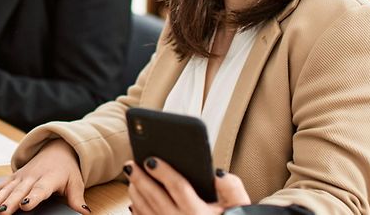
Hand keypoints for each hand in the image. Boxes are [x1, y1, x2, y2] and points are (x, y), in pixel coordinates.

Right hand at [0, 139, 90, 214]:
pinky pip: (3, 183)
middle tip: (1, 213)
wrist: (57, 149)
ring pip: (9, 188)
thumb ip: (77, 200)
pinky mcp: (15, 176)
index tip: (25, 205)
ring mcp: (23, 176)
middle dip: (10, 202)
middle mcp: (34, 176)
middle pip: (20, 191)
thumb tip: (85, 213)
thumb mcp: (75, 183)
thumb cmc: (67, 169)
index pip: (40, 190)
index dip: (32, 198)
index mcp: (49, 178)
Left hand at [126, 158, 250, 214]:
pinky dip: (138, 209)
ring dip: (136, 193)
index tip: (151, 160)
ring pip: (146, 210)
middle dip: (140, 179)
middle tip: (130, 164)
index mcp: (198, 213)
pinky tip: (135, 198)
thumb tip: (218, 173)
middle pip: (155, 197)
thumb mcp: (238, 207)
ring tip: (131, 176)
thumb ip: (232, 188)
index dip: (163, 172)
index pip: (178, 187)